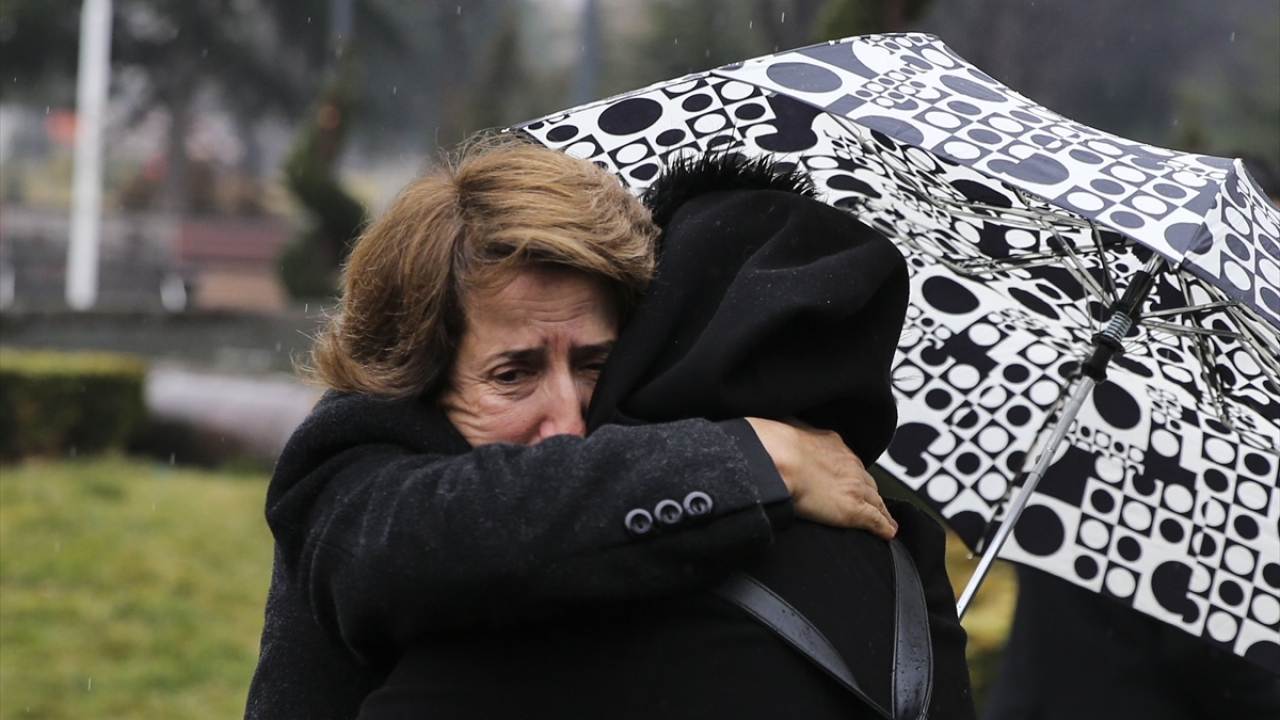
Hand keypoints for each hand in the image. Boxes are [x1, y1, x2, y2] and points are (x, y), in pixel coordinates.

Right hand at [745, 417, 897, 539]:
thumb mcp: (784, 428)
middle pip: (867, 481)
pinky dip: (883, 526)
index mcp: (833, 443)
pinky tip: (887, 532)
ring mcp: (855, 487)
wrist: (778, 459)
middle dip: (869, 490)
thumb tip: (783, 429)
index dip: (852, 473)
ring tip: (885, 521)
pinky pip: (875, 519)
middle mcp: (849, 464)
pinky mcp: (854, 509)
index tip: (849, 479)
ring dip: (881, 509)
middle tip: (869, 500)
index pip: (849, 462)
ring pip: (876, 501)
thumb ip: (790, 432)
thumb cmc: (774, 445)